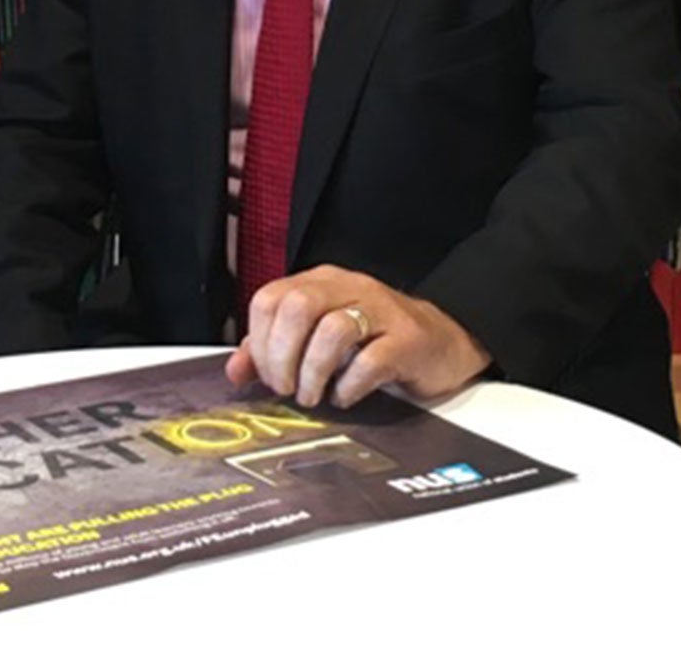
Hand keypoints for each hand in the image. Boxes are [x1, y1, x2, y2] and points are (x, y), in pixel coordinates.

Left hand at [225, 265, 492, 409]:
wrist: (444, 341)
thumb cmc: (377, 339)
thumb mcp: (321, 336)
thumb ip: (276, 347)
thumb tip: (236, 370)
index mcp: (321, 283)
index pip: (271, 297)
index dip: (260, 342)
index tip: (266, 376)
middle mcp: (349, 288)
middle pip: (297, 306)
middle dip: (283, 356)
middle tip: (287, 389)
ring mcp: (381, 311)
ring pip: (332, 330)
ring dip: (313, 373)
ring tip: (314, 396)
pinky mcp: (407, 340)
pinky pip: (370, 360)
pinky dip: (349, 386)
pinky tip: (345, 397)